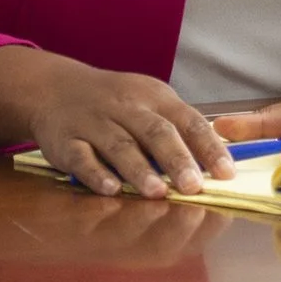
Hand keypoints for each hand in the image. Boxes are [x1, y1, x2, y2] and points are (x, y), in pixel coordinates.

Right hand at [25, 60, 234, 198]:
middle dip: (176, 159)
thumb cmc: (115, 104)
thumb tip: (215, 170)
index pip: (188, 121)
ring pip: (119, 145)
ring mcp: (93, 122)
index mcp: (154, 97)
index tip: (226, 173)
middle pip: (155, 132)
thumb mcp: (149, 103)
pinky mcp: (65, 141)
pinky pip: (81, 157)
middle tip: (194, 187)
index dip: (209, 147)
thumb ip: (177, 131)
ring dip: (139, 169)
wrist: (54, 88)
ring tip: (158, 193)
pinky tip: (111, 189)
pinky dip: (96, 173)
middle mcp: (125, 107)